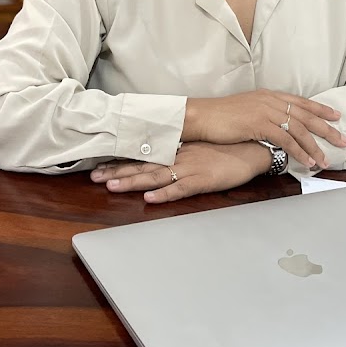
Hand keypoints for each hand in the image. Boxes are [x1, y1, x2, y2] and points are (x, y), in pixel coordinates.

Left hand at [90, 142, 272, 203]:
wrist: (251, 148)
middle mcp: (178, 157)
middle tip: (94, 177)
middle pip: (143, 166)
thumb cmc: (224, 148)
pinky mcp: (203, 180)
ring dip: (134, 182)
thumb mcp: (196, 147)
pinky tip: (151, 198)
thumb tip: (159, 156)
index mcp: (176, 150)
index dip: (121, 161)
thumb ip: (177, 152)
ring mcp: (189, 168)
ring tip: (113, 187)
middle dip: (118, 172)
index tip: (99, 165)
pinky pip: (181, 188)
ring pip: (156, 176)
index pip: (143, 156)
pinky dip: (165, 193)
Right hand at [183, 90, 345, 170]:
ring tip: (326, 160)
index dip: (320, 109)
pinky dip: (299, 152)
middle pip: (306, 115)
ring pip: (299, 129)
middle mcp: (270, 100)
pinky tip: (308, 161)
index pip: (300, 102)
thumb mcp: (246, 109)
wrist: (202, 116)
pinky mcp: (260, 124)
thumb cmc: (219, 116)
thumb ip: (263, 114)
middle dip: (327, 128)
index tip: (336, 116)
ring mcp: (265, 111)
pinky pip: (286, 140)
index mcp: (268, 95)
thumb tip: (276, 126)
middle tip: (343, 140)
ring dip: (315, 146)